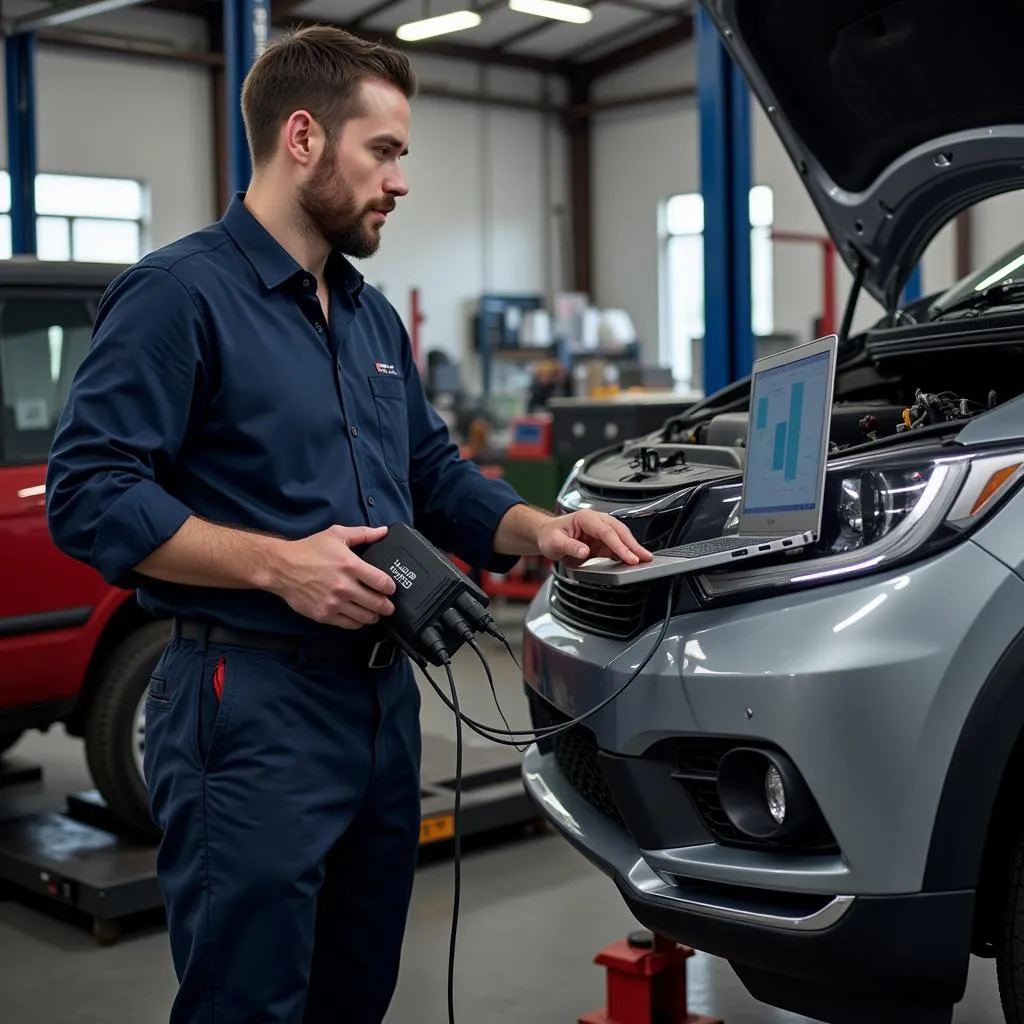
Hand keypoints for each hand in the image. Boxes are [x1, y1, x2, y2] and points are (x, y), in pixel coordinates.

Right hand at [269, 524, 396, 629]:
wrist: (282, 568)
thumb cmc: (309, 550)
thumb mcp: (336, 535)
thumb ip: (363, 534)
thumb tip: (384, 531)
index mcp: (350, 565)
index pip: (382, 583)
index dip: (391, 588)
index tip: (391, 588)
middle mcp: (344, 586)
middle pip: (378, 604)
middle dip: (387, 606)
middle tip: (388, 605)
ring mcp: (334, 603)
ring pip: (366, 617)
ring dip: (374, 616)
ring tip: (374, 611)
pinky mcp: (324, 615)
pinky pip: (350, 625)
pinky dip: (358, 622)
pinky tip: (358, 616)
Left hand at [536, 510, 651, 566]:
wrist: (547, 535)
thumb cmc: (550, 535)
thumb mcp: (554, 542)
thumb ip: (570, 547)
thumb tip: (585, 551)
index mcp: (585, 518)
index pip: (607, 531)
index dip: (619, 545)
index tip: (629, 557)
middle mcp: (596, 521)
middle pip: (619, 531)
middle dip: (633, 545)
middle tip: (645, 557)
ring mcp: (600, 531)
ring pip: (621, 537)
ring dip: (633, 547)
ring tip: (645, 559)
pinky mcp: (602, 541)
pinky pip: (617, 546)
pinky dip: (626, 552)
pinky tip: (633, 559)